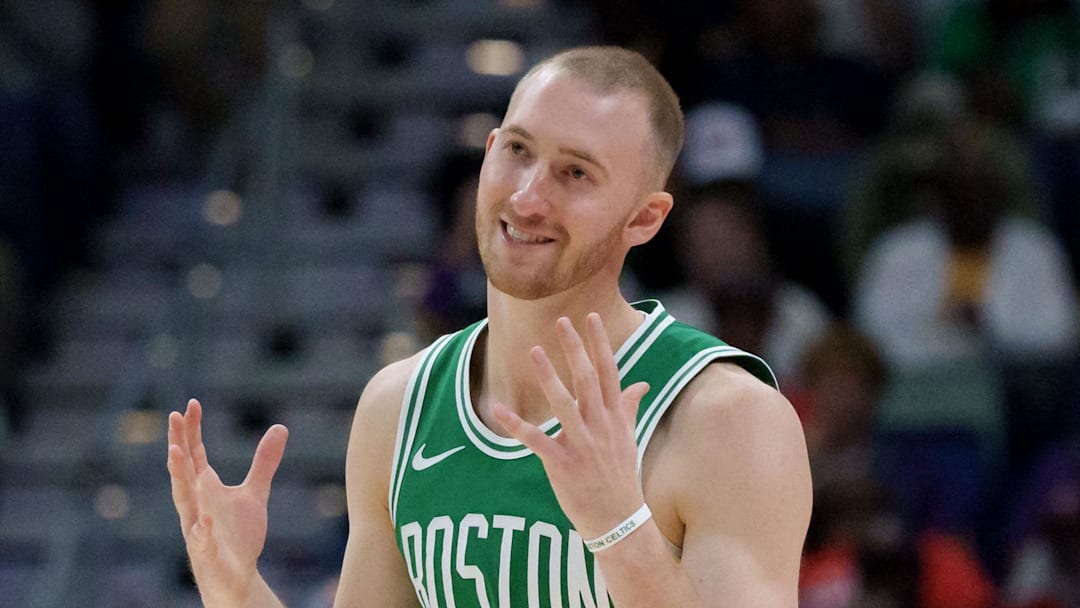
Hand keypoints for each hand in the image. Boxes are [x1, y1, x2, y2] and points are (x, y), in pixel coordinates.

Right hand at [167, 399, 287, 605]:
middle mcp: (196, 504)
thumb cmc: (238, 534)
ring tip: (174, 452)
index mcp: (205, 489)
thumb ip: (264, 462)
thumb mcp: (255, 493)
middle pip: (184, 470)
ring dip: (178, 477)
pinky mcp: (206, 554)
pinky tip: (204, 522)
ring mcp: (197, 528)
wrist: (237, 577)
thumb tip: (280, 428)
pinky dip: (201, 532)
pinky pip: (201, 542)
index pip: (195, 454)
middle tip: (173, 417)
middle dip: (178, 443)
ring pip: (183, 500)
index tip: (190, 404)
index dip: (192, 430)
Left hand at [492, 313, 649, 538]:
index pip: (609, 372)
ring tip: (534, 350)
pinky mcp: (563, 465)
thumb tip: (641, 385)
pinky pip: (536, 441)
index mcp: (615, 418)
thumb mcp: (629, 439)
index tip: (591, 317)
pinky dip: (516, 426)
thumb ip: (629, 408)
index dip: (599, 344)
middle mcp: (600, 427)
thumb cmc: (622, 477)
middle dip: (575, 349)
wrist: (619, 520)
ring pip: (563, 404)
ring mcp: (582, 445)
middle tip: (561, 321)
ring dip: (548, 377)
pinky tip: (499, 409)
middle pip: (586, 380)